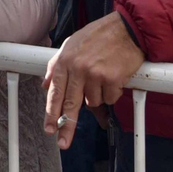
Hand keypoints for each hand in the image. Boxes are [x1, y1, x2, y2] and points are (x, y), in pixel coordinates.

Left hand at [43, 12, 146, 148]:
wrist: (127, 28)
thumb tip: (45, 85)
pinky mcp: (112, 80)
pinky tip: (114, 77)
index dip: (51, 112)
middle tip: (62, 142)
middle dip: (66, 126)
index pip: (55, 91)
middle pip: (70, 104)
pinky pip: (110, 98)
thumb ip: (57, 65)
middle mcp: (78, 68)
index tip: (49, 128)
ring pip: (93, 101)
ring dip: (98, 95)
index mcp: (65, 60)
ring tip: (103, 76)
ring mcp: (95, 75)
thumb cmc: (99, 35)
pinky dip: (112, 92)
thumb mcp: (72, 44)